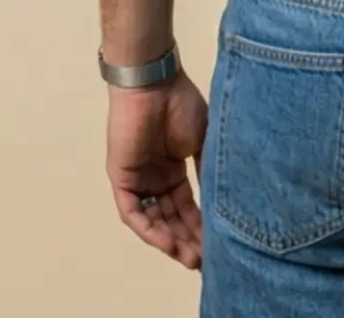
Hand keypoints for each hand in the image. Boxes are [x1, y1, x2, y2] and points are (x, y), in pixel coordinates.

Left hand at [106, 71, 208, 268]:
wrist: (156, 83)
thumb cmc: (181, 104)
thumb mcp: (203, 141)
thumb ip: (207, 171)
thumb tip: (222, 202)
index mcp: (174, 167)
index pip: (187, 206)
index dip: (201, 226)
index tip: (218, 244)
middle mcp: (155, 177)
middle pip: (171, 217)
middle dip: (188, 239)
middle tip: (205, 259)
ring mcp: (138, 178)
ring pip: (153, 219)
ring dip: (171, 240)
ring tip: (191, 257)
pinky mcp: (121, 178)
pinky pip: (133, 212)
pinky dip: (149, 229)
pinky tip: (167, 243)